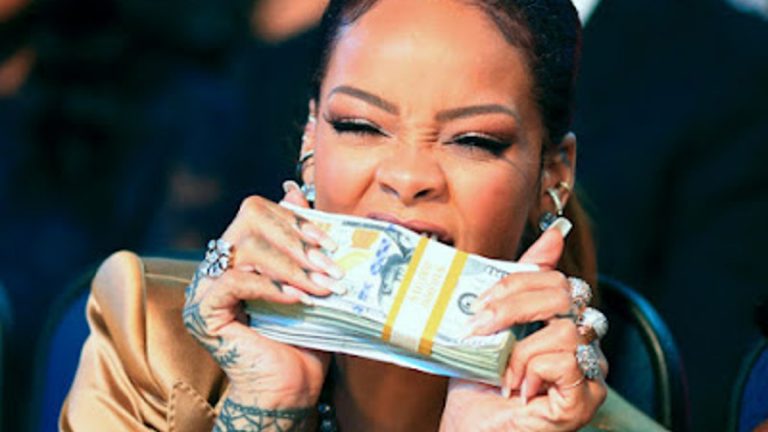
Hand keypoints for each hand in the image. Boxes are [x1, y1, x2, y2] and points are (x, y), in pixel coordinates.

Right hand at [183, 182, 342, 410]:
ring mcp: (206, 286)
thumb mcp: (309, 279)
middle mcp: (218, 263)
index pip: (259, 211)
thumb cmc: (302, 335)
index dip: (295, 219)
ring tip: (321, 287)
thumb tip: (296, 191)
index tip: (329, 241)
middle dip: (296, 240)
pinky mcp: (204, 311)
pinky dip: (269, 285)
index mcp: (240, 252)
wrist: (290, 387)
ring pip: (245, 248)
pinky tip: (296, 299)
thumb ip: (301, 238)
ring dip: (291, 266)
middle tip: (329, 267)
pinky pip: (234, 280)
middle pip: (249, 219)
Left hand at [440, 223, 606, 430]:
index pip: (555, 277)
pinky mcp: (588, 399)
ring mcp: (592, 370)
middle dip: (513, 307)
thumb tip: (554, 233)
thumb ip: (519, 282)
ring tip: (502, 373)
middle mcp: (585, 340)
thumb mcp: (492, 323)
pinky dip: (534, 371)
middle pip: (567, 294)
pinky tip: (519, 389)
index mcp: (564, 317)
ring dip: (520, 351)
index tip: (479, 303)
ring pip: (568, 330)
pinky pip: (570, 362)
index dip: (515, 283)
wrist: (470, 429)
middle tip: (478, 328)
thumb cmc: (480, 382)